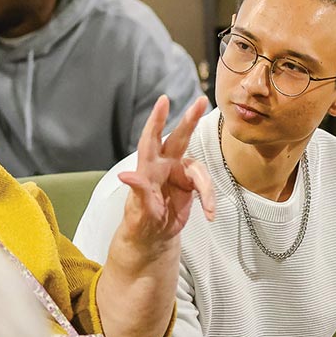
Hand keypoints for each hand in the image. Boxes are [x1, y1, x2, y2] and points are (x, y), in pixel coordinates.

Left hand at [114, 94, 214, 251]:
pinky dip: (209, 198)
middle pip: (179, 138)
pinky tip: (210, 214)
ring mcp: (178, 173)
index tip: (163, 101)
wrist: (153, 236)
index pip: (150, 140)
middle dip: (190, 119)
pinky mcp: (190, 184)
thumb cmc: (140, 222)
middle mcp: (163, 165)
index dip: (157, 120)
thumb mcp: (139, 210)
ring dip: (206, 188)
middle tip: (201, 101)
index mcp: (147, 168)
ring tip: (209, 209)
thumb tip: (125, 176)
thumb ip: (137, 191)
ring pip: (198, 169)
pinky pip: (205, 185)